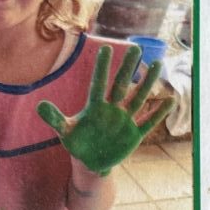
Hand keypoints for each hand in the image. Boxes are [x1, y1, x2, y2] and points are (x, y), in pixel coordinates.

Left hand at [37, 45, 172, 175]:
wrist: (91, 162)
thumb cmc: (77, 144)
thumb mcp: (65, 133)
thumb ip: (54, 119)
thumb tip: (39, 106)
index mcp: (95, 107)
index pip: (98, 84)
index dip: (102, 68)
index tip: (105, 49)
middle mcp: (112, 110)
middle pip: (122, 85)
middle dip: (128, 67)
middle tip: (135, 47)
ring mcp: (125, 121)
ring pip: (138, 98)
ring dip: (148, 83)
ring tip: (157, 64)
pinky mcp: (134, 134)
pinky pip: (149, 122)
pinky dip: (159, 112)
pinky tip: (170, 100)